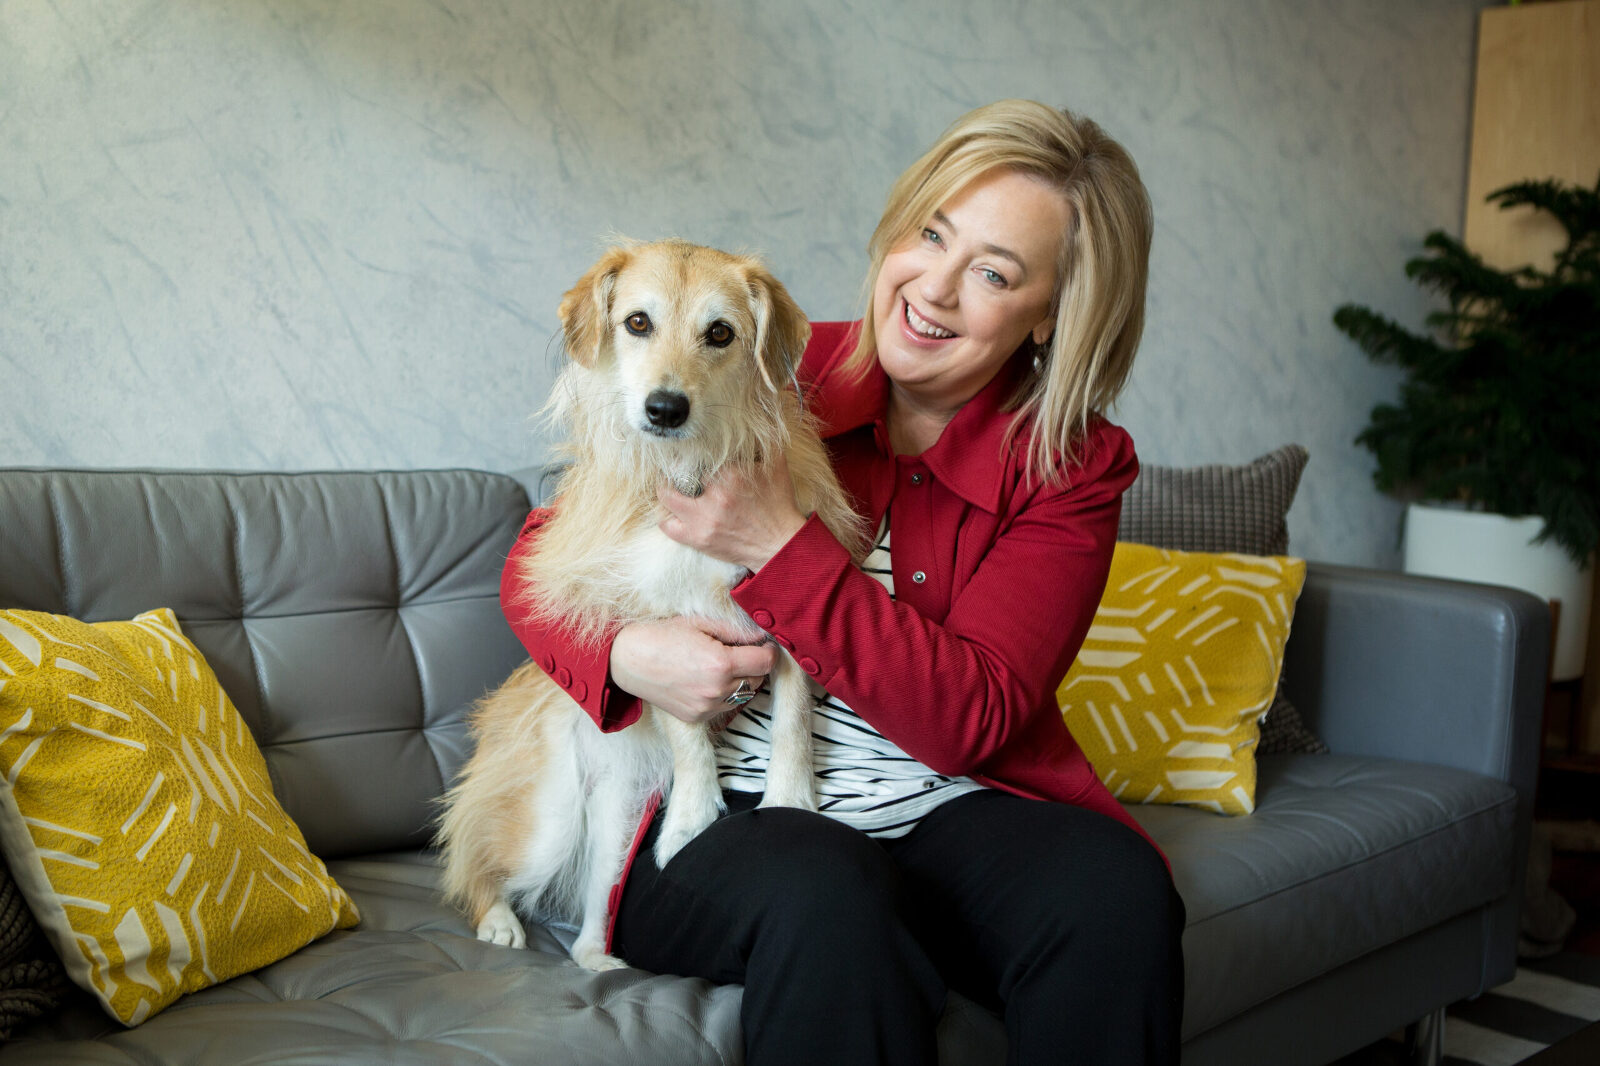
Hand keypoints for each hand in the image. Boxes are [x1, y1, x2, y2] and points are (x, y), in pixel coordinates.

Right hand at [609, 617, 776, 724]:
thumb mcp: (701, 623)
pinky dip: (723, 694)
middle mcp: (717, 690)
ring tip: (719, 665)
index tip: (761, 643)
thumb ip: (736, 631)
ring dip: (740, 681)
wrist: (628, 660)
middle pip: (758, 680)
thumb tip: (762, 635)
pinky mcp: (697, 718)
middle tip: (737, 651)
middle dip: (753, 664)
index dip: (768, 650)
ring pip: (743, 695)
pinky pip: (724, 706)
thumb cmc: (662, 636)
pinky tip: (704, 679)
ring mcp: (706, 708)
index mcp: (721, 664)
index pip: (766, 662)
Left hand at [657, 453, 806, 571]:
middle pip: (678, 473)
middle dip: (675, 467)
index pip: (699, 454)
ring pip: (667, 498)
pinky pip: (668, 526)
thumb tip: (758, 416)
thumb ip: (766, 440)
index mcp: (732, 475)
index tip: (687, 446)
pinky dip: (666, 517)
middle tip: (674, 464)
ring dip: (665, 489)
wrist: (780, 544)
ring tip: (668, 484)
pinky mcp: (698, 539)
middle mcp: (715, 497)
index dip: (691, 449)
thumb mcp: (777, 466)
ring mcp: (703, 520)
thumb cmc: (778, 503)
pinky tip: (671, 510)